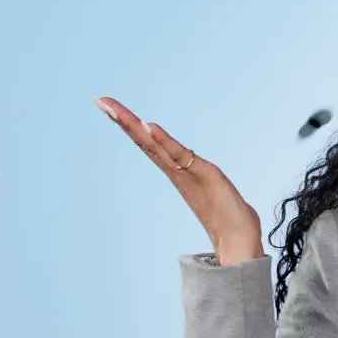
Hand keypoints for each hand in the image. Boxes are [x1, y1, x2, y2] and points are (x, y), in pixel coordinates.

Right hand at [96, 97, 263, 265]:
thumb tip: (189, 169)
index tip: (108, 105)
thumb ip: (195, 174)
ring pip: (155, 145)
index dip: (129, 124)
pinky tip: (151, 126)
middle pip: (143, 140)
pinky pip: (179, 154)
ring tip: (114, 109)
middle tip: (100, 100)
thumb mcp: (205, 183)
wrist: (238, 237)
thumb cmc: (224, 213)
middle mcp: (175, 170)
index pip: (147, 142)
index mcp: (174, 169)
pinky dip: (164, 140)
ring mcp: (185, 172)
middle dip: (122, 119)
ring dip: (135, 125)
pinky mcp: (202, 174)